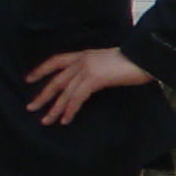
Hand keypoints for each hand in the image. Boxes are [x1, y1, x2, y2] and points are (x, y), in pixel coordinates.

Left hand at [24, 46, 154, 126]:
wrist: (145, 57)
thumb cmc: (133, 60)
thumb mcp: (109, 62)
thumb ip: (97, 68)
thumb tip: (92, 81)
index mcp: (84, 54)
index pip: (56, 60)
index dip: (41, 70)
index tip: (29, 79)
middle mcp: (82, 60)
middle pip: (56, 79)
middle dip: (43, 95)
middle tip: (30, 107)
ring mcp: (87, 69)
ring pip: (65, 92)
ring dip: (54, 108)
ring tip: (45, 121)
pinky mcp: (94, 79)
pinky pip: (77, 98)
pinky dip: (70, 110)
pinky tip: (65, 120)